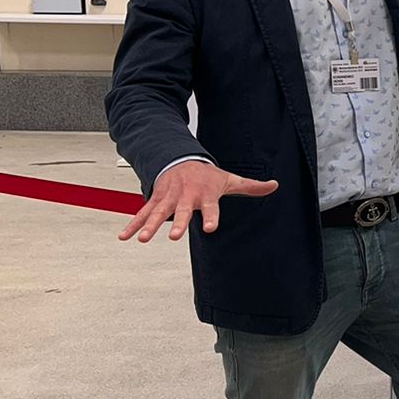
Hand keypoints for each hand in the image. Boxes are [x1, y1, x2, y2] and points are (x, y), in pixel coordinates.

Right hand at [118, 160, 277, 243]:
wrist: (182, 158)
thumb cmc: (208, 175)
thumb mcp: (229, 179)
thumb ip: (250, 187)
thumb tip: (274, 185)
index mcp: (205, 194)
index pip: (210, 207)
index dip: (210, 217)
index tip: (209, 228)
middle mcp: (186, 196)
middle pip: (182, 211)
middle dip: (178, 223)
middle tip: (174, 236)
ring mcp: (169, 197)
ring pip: (158, 213)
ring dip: (149, 225)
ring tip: (142, 239)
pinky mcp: (156, 199)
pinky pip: (142, 212)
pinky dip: (133, 224)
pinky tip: (125, 236)